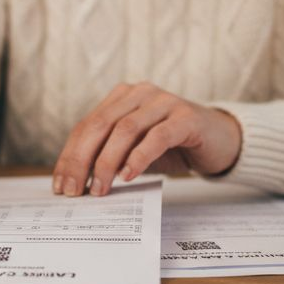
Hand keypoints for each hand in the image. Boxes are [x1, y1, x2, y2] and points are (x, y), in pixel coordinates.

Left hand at [52, 82, 241, 196]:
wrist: (222, 140)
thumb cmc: (174, 146)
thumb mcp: (136, 151)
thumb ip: (112, 157)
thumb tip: (79, 182)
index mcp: (121, 97)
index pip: (86, 126)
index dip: (70, 155)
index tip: (60, 185)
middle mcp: (140, 93)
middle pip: (100, 125)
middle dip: (82, 160)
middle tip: (74, 190)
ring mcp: (164, 102)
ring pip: (125, 129)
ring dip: (107, 162)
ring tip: (99, 189)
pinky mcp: (186, 117)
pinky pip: (157, 136)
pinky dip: (139, 157)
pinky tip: (129, 176)